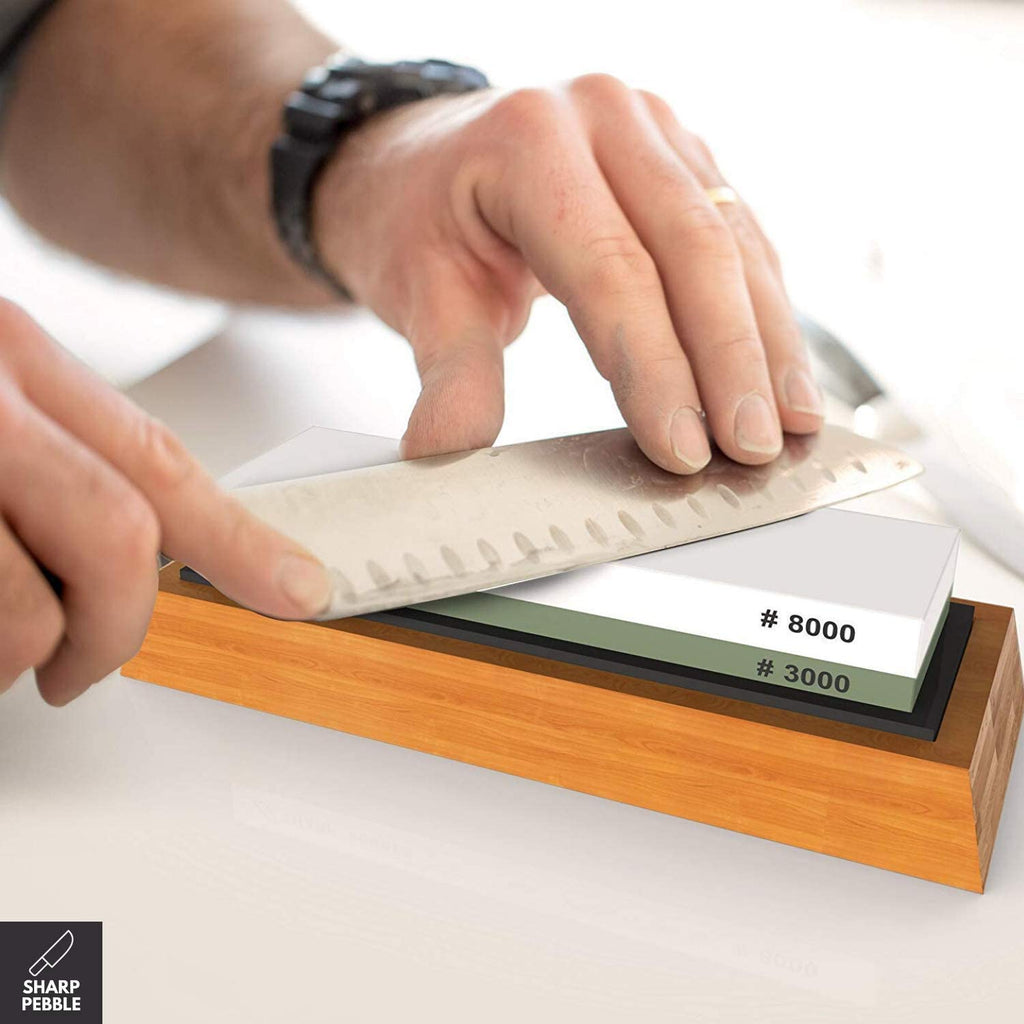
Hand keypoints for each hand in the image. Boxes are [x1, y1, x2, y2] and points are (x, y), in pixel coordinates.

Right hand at [0, 301, 331, 705]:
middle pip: (119, 536)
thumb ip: (60, 454)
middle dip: (116, 629)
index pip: (162, 460)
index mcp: (13, 358)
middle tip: (85, 668)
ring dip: (21, 652)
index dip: (242, 540)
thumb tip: (143, 544)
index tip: (303, 589)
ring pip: (29, 607)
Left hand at [314, 75, 823, 471]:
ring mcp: (655, 130)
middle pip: (693, 248)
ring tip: (792, 421)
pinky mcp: (684, 158)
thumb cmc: (421, 220)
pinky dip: (765, 309)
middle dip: (730, 361)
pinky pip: (741, 235)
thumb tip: (447, 453)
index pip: (611, 269)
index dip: (654, 366)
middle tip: (752, 448)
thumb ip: (450, 373)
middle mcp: (605, 116)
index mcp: (532, 140)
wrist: (425, 159)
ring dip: (769, 341)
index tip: (682, 449)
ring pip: (734, 241)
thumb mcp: (420, 293)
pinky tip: (784, 368)